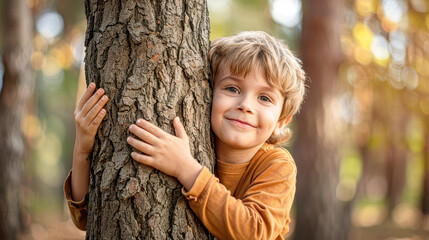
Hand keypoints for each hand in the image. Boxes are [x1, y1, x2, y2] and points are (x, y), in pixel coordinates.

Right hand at [71, 83, 107, 201]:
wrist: (82, 146)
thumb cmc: (86, 130)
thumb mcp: (85, 119)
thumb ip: (89, 109)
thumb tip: (97, 96)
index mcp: (77, 113)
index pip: (83, 100)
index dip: (88, 91)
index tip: (93, 84)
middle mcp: (79, 117)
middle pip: (88, 104)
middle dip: (95, 96)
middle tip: (103, 89)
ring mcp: (83, 125)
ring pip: (92, 112)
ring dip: (99, 104)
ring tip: (106, 97)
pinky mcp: (89, 131)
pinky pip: (95, 122)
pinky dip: (100, 116)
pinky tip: (104, 110)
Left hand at [127, 117, 202, 189]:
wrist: (186, 167)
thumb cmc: (185, 153)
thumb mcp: (184, 138)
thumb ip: (179, 127)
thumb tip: (176, 117)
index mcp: (166, 137)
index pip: (153, 128)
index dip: (144, 124)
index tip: (138, 121)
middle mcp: (160, 144)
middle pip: (145, 135)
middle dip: (136, 130)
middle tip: (130, 127)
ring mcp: (157, 153)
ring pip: (142, 146)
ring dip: (134, 142)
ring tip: (128, 139)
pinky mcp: (155, 162)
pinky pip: (144, 159)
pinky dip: (137, 156)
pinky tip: (132, 154)